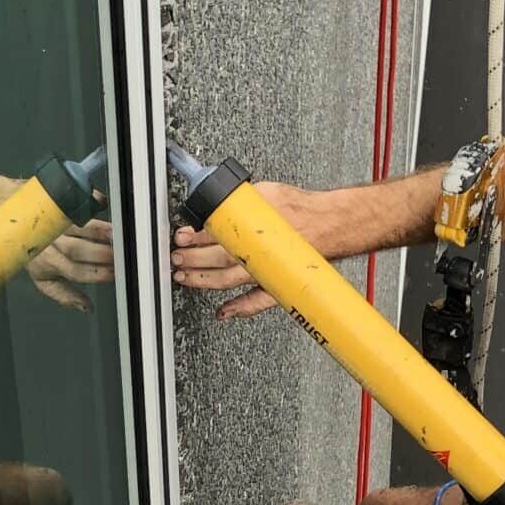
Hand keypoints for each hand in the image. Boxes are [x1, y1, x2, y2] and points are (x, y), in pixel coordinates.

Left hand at [26, 208, 114, 310]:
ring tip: (117, 235)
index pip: (75, 271)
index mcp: (48, 262)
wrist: (10, 219)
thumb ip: (65, 294)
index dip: (96, 273)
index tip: (115, 274)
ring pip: (79, 226)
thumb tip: (86, 307)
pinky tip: (102, 204)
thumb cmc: (32, 253)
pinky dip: (91, 201)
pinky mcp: (59, 203)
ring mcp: (56, 222)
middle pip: (78, 250)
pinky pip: (75, 201)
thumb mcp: (44, 279)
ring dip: (101, 230)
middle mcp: (51, 241)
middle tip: (121, 256)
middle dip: (102, 254)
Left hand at [171, 180, 337, 318]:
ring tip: (185, 276)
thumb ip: (240, 199)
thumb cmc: (298, 209)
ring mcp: (264, 270)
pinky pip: (257, 301)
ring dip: (202, 280)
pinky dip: (239, 308)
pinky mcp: (275, 282)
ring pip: (227, 280)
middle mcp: (256, 252)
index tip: (182, 237)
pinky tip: (223, 311)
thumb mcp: (265, 193)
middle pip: (216, 258)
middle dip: (191, 259)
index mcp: (250, 229)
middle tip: (176, 257)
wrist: (328, 224)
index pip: (216, 233)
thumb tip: (214, 197)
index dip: (195, 237)